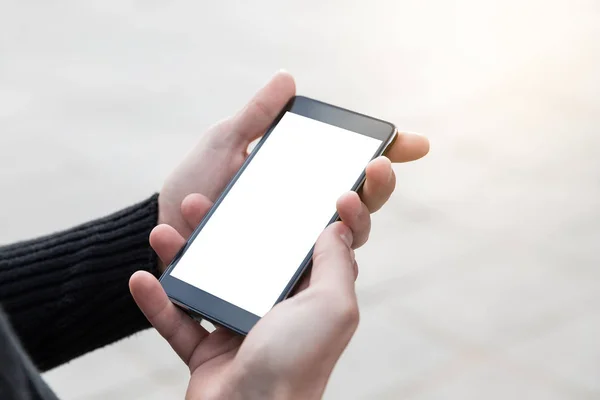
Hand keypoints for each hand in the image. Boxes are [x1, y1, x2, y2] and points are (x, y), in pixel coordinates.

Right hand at [131, 195, 365, 399]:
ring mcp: (237, 332)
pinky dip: (157, 303)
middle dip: (217, 230)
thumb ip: (335, 263)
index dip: (280, 218)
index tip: (265, 190)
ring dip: (181, 258)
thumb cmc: (297, 363)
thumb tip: (337, 226)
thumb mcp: (331, 305)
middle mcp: (273, 312)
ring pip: (205, 284)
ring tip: (162, 231)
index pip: (293, 249)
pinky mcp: (206, 354)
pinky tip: (140, 279)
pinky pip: (177, 323)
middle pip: (241, 260)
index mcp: (305, 298)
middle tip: (196, 202)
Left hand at [156, 70, 428, 269]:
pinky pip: (296, 272)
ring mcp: (289, 255)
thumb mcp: (223, 144)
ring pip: (342, 249)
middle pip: (359, 214)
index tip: (414, 144)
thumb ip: (255, 117)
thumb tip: (288, 80)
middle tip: (378, 169)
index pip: (353, 178)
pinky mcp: (269, 281)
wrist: (157, 230)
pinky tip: (284, 224)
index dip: (386, 161)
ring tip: (347, 198)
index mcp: (299, 190)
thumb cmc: (193, 184)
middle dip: (378, 191)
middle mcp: (302, 225)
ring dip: (355, 221)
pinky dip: (297, 246)